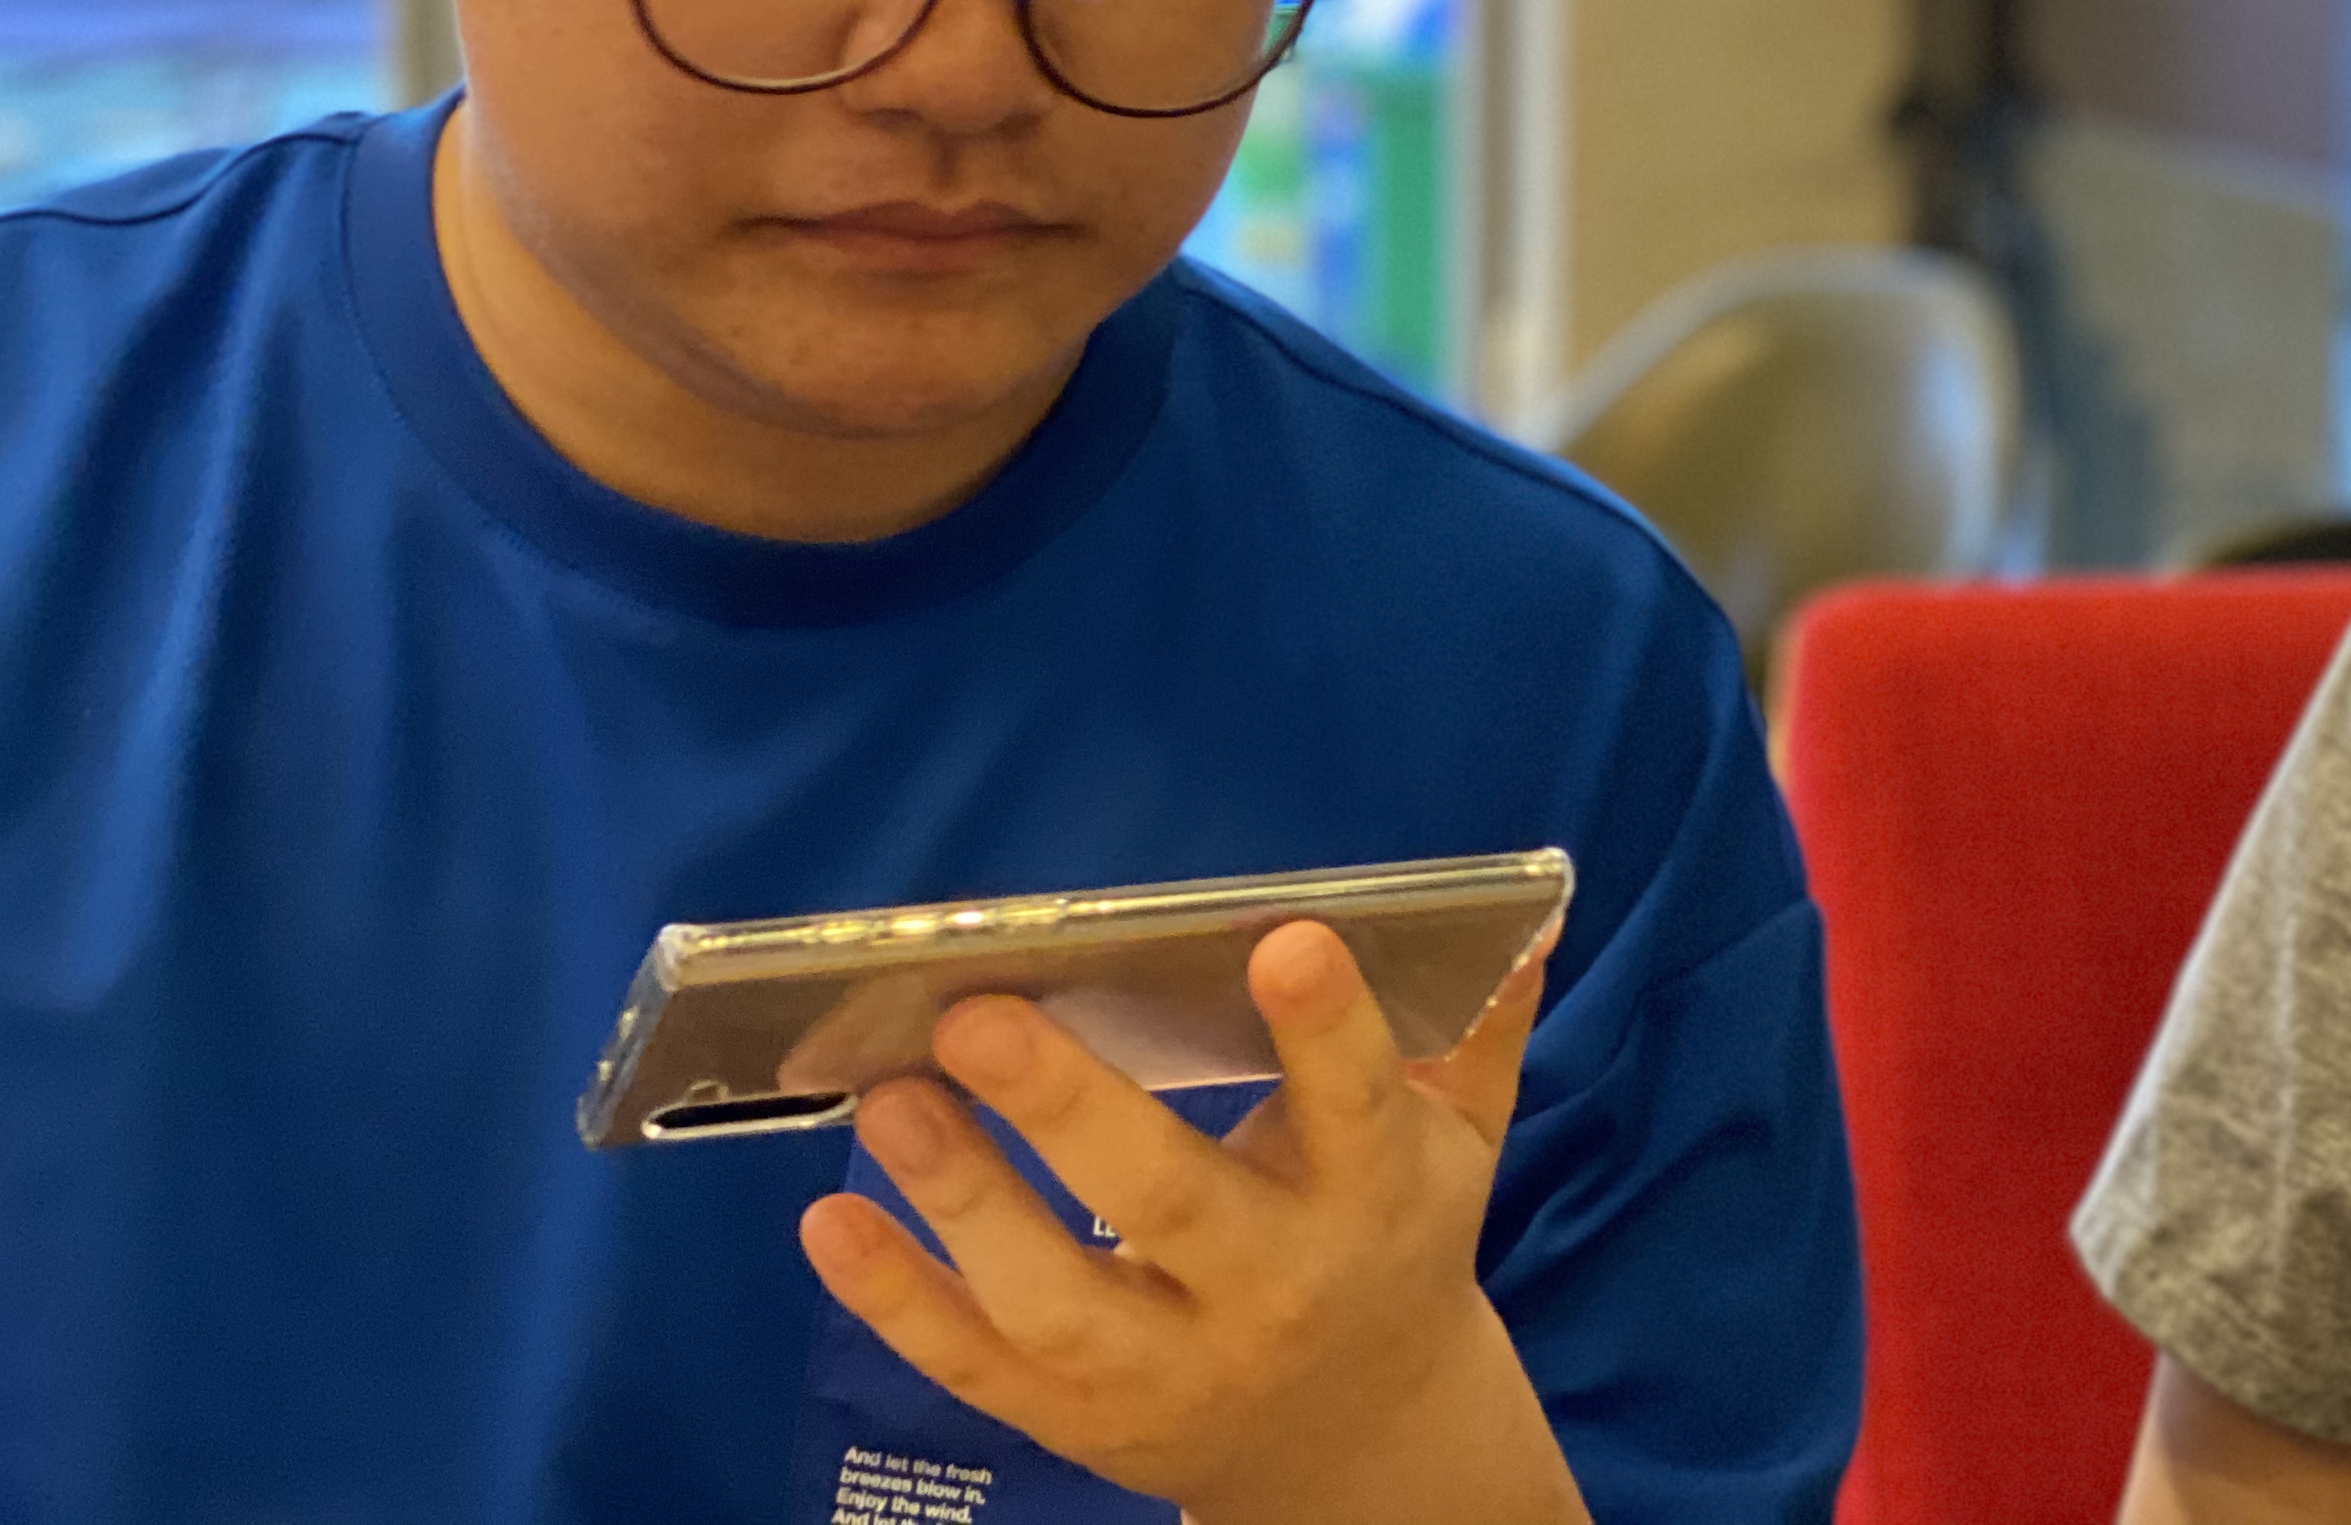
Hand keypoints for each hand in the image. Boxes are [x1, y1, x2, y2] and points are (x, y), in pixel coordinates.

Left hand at [797, 922, 1584, 1524]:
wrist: (1358, 1442)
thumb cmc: (1397, 1241)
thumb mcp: (1461, 1142)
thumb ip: (1478, 1026)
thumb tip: (1520, 909)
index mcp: (1373, 1200)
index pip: (1356, 1107)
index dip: (1325, 1031)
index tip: (1281, 940)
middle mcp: (1272, 1291)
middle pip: (1171, 1206)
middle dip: (1071, 1111)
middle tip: (977, 1014)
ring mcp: (1167, 1368)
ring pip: (1056, 1299)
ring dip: (962, 1200)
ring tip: (885, 1101)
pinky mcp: (1081, 1422)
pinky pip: (979, 1369)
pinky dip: (898, 1303)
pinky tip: (829, 1221)